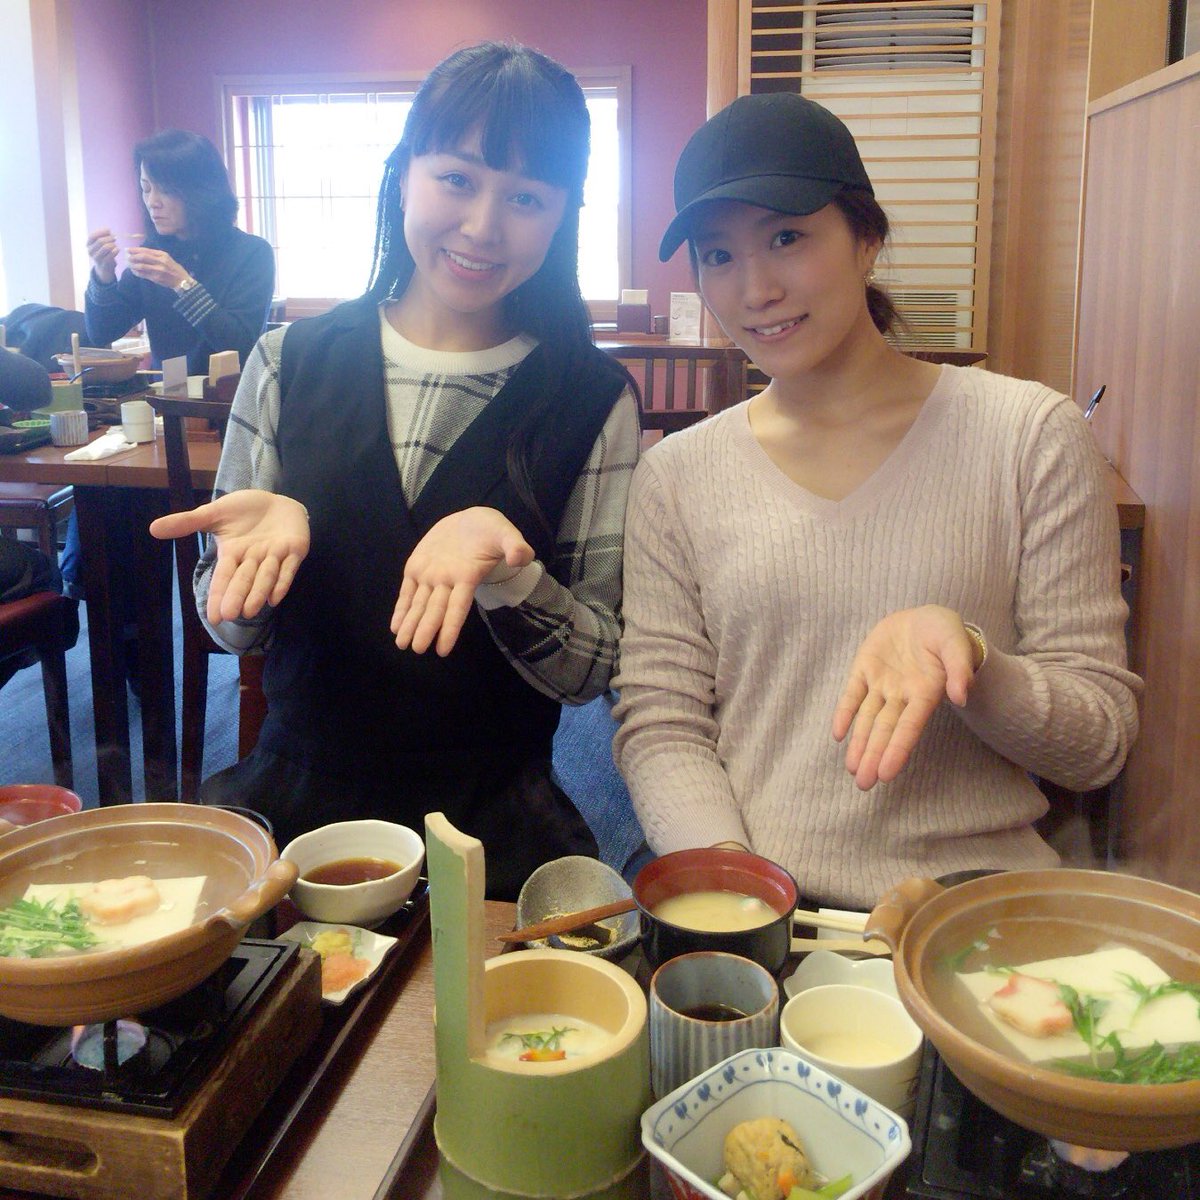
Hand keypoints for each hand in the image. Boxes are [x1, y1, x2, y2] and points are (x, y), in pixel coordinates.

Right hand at [86, 228, 117, 283]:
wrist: (104, 268)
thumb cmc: (103, 252)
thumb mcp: (100, 244)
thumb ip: (102, 236)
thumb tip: (108, 230)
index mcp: (88, 245)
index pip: (92, 236)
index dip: (101, 232)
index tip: (109, 230)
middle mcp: (90, 251)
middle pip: (100, 241)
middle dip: (109, 238)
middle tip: (115, 237)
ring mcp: (97, 258)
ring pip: (106, 247)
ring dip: (113, 244)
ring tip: (115, 244)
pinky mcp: (104, 263)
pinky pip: (112, 254)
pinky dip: (116, 250)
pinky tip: (118, 249)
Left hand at [125, 246, 190, 289]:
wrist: (182, 280)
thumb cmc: (174, 268)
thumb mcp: (167, 258)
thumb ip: (155, 255)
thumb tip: (140, 252)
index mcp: (162, 255)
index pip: (146, 250)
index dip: (135, 250)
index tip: (128, 249)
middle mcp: (160, 261)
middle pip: (142, 257)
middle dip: (132, 256)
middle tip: (126, 256)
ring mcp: (158, 270)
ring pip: (141, 266)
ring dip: (133, 265)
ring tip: (128, 264)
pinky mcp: (157, 278)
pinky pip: (143, 274)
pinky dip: (137, 272)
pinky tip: (134, 271)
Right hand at [149, 490, 309, 622]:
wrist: (277, 500)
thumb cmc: (245, 510)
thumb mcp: (214, 513)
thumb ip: (188, 522)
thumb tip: (153, 529)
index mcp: (233, 554)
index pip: (224, 577)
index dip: (219, 595)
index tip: (213, 616)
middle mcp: (253, 560)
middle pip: (244, 580)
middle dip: (237, 597)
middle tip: (230, 615)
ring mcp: (275, 556)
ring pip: (266, 577)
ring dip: (258, 593)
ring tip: (250, 610)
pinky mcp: (295, 550)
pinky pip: (289, 568)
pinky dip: (283, 581)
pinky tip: (276, 596)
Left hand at [391, 506, 532, 655]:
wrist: (472, 520)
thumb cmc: (491, 531)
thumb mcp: (506, 533)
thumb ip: (515, 545)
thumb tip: (521, 557)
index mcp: (468, 576)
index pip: (459, 607)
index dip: (451, 628)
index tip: (443, 649)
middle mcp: (448, 580)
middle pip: (436, 609)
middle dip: (426, 629)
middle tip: (417, 650)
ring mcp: (431, 575)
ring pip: (420, 604)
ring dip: (411, 624)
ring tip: (402, 644)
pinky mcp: (417, 566)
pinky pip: (407, 591)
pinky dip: (402, 608)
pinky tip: (396, 626)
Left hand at [831, 605, 978, 789]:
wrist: (924, 617)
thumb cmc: (945, 633)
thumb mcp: (956, 643)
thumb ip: (959, 667)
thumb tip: (961, 695)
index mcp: (925, 691)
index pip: (909, 726)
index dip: (897, 749)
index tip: (886, 774)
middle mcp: (902, 693)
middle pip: (885, 729)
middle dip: (874, 755)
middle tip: (864, 784)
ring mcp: (882, 682)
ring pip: (867, 717)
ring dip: (859, 742)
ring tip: (852, 769)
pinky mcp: (864, 668)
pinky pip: (852, 693)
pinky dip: (844, 713)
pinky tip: (838, 735)